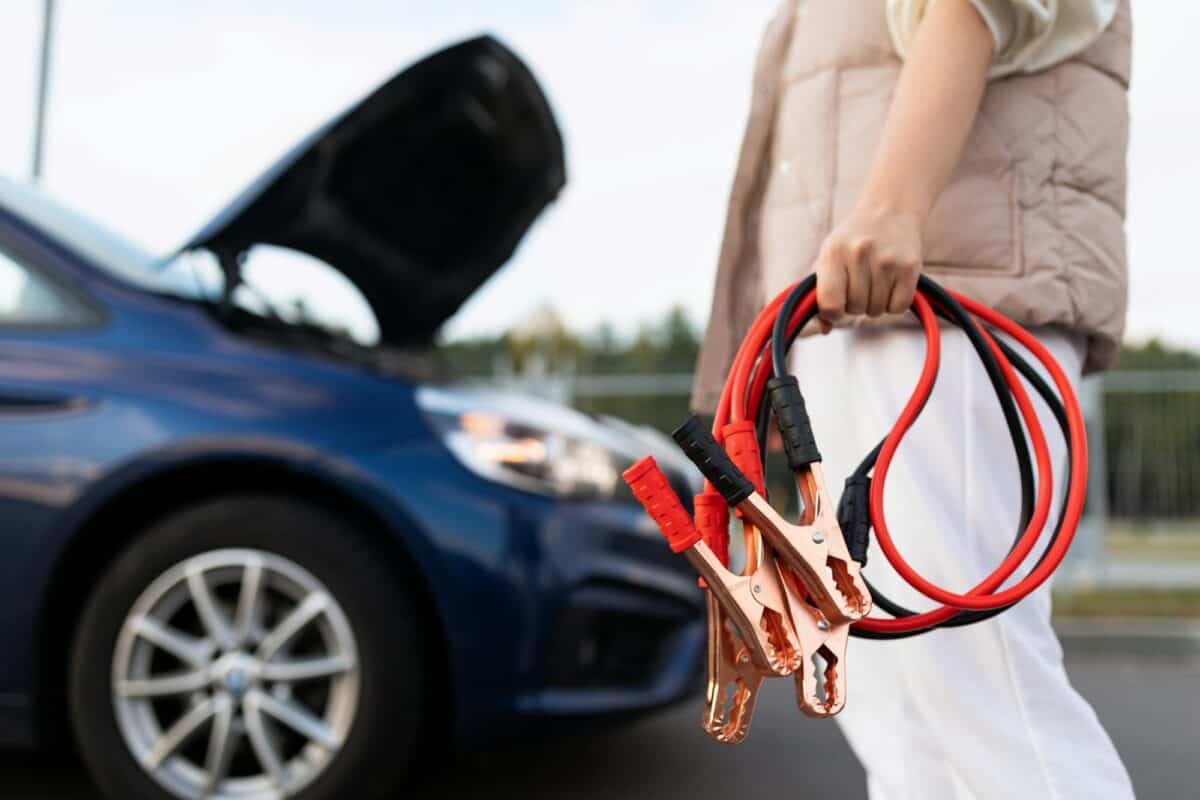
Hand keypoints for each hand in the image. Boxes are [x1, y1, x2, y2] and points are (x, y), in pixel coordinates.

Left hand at [813, 205, 922, 332]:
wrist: (890, 211)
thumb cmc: (852, 241)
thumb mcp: (829, 257)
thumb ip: (820, 292)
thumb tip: (825, 329)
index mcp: (833, 252)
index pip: (830, 304)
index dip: (832, 313)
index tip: (837, 306)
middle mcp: (859, 254)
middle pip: (855, 309)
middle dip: (855, 304)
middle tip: (860, 284)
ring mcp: (887, 260)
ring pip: (876, 310)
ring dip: (875, 304)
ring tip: (875, 281)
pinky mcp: (910, 266)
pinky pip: (898, 308)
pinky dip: (894, 304)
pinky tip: (891, 285)